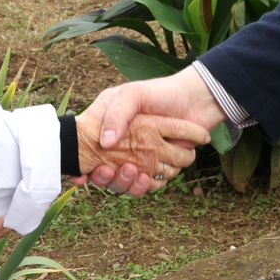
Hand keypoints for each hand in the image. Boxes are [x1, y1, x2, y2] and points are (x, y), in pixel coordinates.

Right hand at [75, 93, 210, 196]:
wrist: (196, 99)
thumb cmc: (160, 93)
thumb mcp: (132, 95)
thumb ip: (117, 114)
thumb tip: (105, 143)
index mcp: (113, 132)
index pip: (91, 155)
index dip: (84, 168)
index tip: (84, 173)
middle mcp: (126, 149)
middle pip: (109, 176)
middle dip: (108, 178)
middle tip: (109, 170)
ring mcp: (144, 160)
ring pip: (128, 184)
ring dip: (127, 183)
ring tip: (132, 171)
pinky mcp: (161, 169)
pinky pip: (150, 186)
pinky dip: (147, 186)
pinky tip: (147, 177)